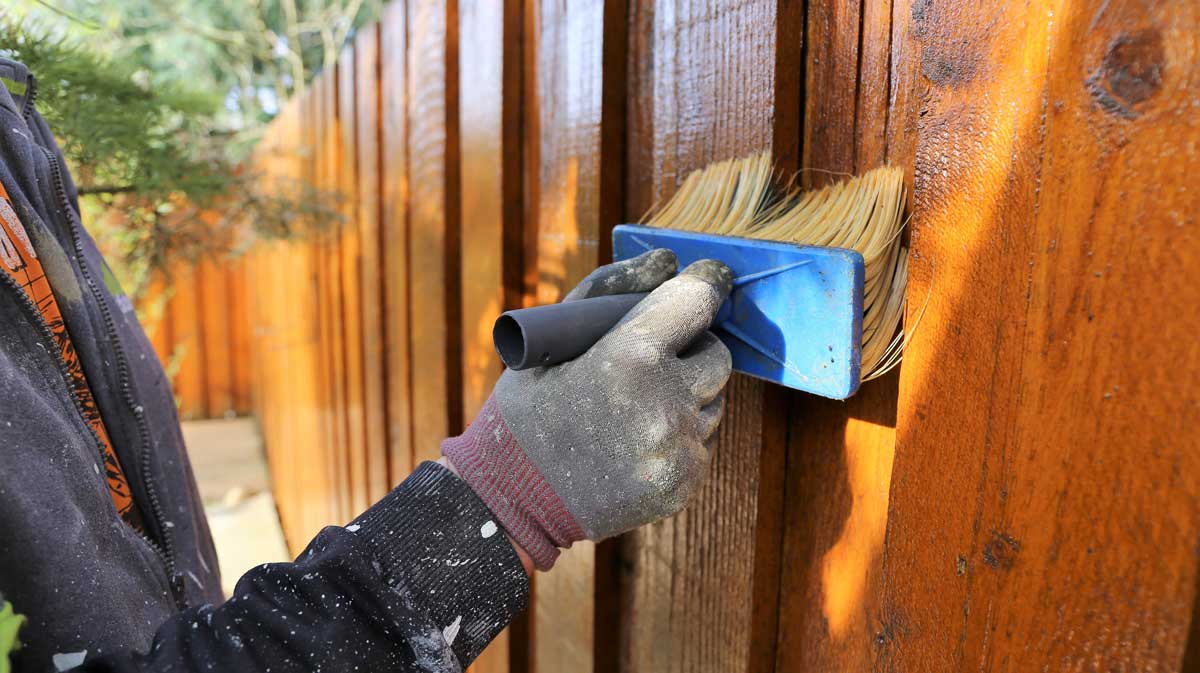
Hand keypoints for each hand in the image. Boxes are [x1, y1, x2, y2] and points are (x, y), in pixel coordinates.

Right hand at [442, 250, 732, 569]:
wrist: (510, 500)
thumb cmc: (528, 409)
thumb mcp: (552, 340)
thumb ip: (611, 290)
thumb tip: (668, 262)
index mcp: (630, 358)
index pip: (697, 302)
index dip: (703, 286)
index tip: (706, 280)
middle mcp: (663, 405)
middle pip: (718, 354)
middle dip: (693, 347)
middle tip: (654, 356)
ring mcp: (677, 451)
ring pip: (713, 401)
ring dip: (687, 394)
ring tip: (633, 407)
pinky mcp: (682, 485)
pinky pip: (702, 442)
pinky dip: (679, 435)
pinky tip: (634, 441)